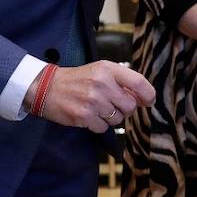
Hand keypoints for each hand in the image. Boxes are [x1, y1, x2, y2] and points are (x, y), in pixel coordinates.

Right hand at [30, 61, 156, 132]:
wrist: (47, 87)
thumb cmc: (77, 79)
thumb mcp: (100, 71)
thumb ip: (121, 81)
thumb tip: (142, 98)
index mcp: (108, 69)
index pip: (138, 82)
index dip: (148, 94)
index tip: (148, 101)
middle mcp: (102, 83)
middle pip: (130, 106)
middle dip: (124, 109)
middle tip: (111, 105)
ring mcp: (93, 100)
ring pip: (117, 119)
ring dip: (109, 117)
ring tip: (96, 108)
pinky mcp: (84, 116)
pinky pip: (103, 127)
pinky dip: (97, 125)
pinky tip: (88, 115)